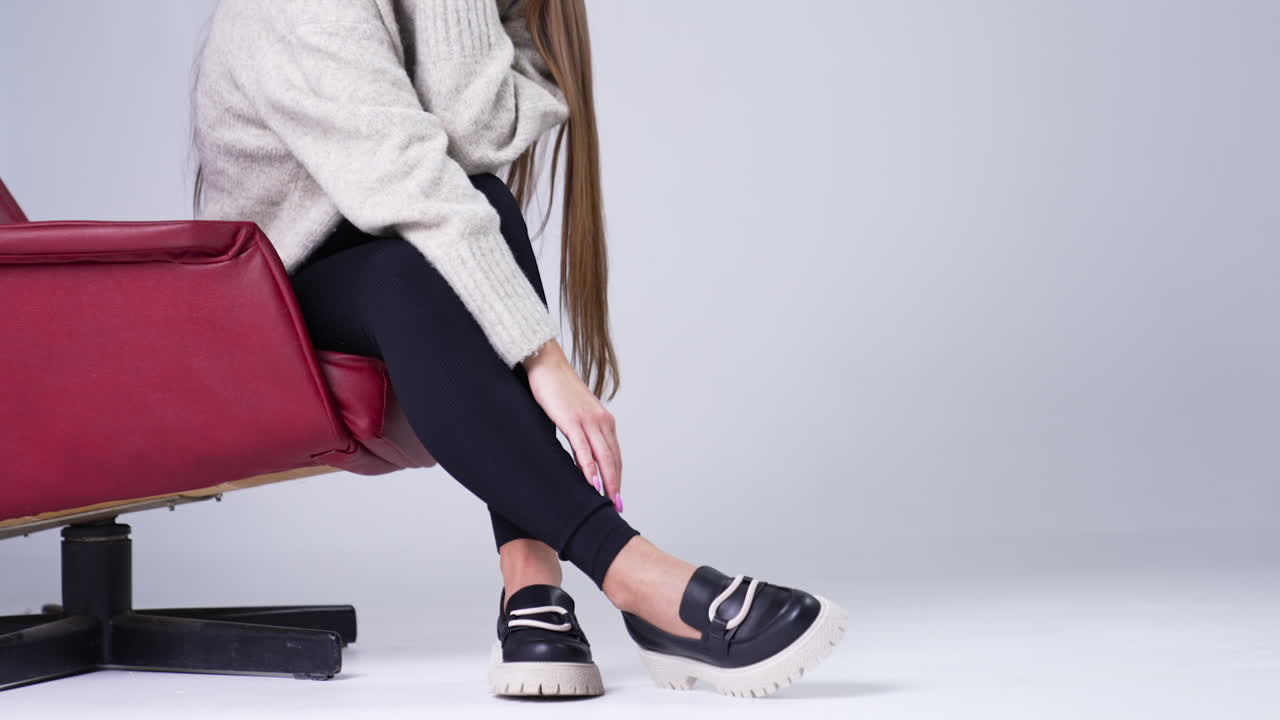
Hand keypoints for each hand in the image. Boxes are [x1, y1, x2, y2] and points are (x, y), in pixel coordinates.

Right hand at [523, 338, 622, 511]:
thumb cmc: (558, 389)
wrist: (546, 364)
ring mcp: (588, 420)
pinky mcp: (572, 420)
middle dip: (615, 484)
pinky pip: (584, 449)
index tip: (617, 495)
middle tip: (616, 506)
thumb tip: (581, 452)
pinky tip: (591, 483)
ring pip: (603, 457)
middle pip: (613, 459)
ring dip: (607, 481)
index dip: (617, 476)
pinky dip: (590, 468)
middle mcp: (602, 421)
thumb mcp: (574, 413)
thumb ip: (581, 432)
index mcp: (604, 420)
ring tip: (608, 501)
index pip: (614, 454)